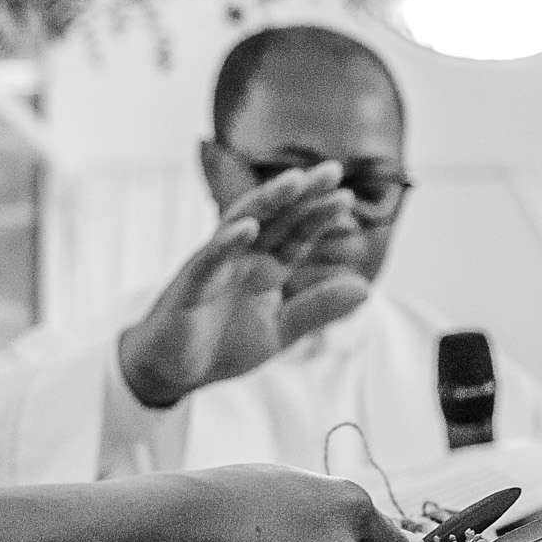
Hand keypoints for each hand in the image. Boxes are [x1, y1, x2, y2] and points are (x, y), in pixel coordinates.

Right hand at [118, 163, 369, 405]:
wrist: (175, 372)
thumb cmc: (222, 345)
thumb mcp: (280, 330)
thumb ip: (317, 308)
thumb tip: (366, 288)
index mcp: (265, 267)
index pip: (296, 233)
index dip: (319, 214)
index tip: (346, 195)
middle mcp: (241, 258)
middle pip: (274, 218)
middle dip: (301, 193)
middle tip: (332, 170)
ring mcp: (215, 266)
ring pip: (241, 224)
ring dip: (266, 202)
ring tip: (293, 182)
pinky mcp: (191, 286)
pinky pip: (210, 259)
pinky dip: (227, 242)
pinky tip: (248, 227)